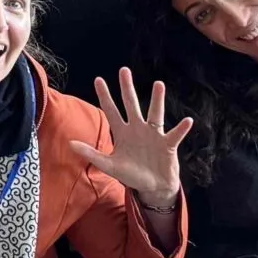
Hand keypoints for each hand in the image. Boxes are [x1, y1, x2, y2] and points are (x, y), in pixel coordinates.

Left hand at [69, 68, 192, 211]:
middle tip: (124, 70)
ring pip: (155, 113)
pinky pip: (175, 134)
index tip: (98, 79)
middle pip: (131, 104)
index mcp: (122, 132)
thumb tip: (70, 143)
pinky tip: (187, 121)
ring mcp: (153, 135)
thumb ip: (91, 154)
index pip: (111, 110)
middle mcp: (137, 129)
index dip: (105, 96)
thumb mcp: (108, 165)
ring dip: (157, 100)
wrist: (152, 187)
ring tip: (159, 85)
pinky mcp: (168, 145)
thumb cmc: (130, 174)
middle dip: (127, 88)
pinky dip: (181, 129)